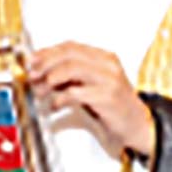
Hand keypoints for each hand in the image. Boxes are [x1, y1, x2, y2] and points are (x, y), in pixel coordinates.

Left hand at [28, 41, 154, 157]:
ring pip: (72, 69)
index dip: (48, 52)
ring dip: (51, 79)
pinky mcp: (108, 97)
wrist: (139, 125)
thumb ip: (70, 76)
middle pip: (69, 54)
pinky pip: (77, 93)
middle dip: (46, 63)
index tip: (32, 61)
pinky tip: (55, 105)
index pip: (70, 46)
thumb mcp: (91, 85)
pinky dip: (61, 98)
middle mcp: (107, 64)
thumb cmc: (112, 105)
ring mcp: (109, 79)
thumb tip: (41, 72)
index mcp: (103, 57)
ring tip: (41, 90)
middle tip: (33, 74)